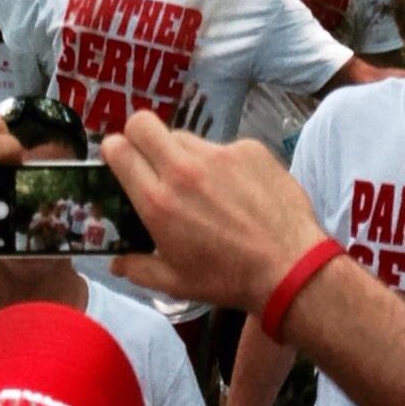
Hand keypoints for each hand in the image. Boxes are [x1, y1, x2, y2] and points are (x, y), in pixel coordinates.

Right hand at [102, 112, 324, 314]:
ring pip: (184, 137)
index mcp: (157, 201)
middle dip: (138, 135)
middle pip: (142, 122)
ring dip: (182, 154)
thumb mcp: (175, 283)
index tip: (120, 161)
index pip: (118, 149)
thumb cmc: (228, 279)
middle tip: (150, 158)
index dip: (114, 151)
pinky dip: (222, 164)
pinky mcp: (249, 148)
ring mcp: (218, 154)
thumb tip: (116, 261)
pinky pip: (222, 147)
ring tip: (201, 184)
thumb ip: (138, 268)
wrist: (290, 266)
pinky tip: (238, 190)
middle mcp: (182, 169)